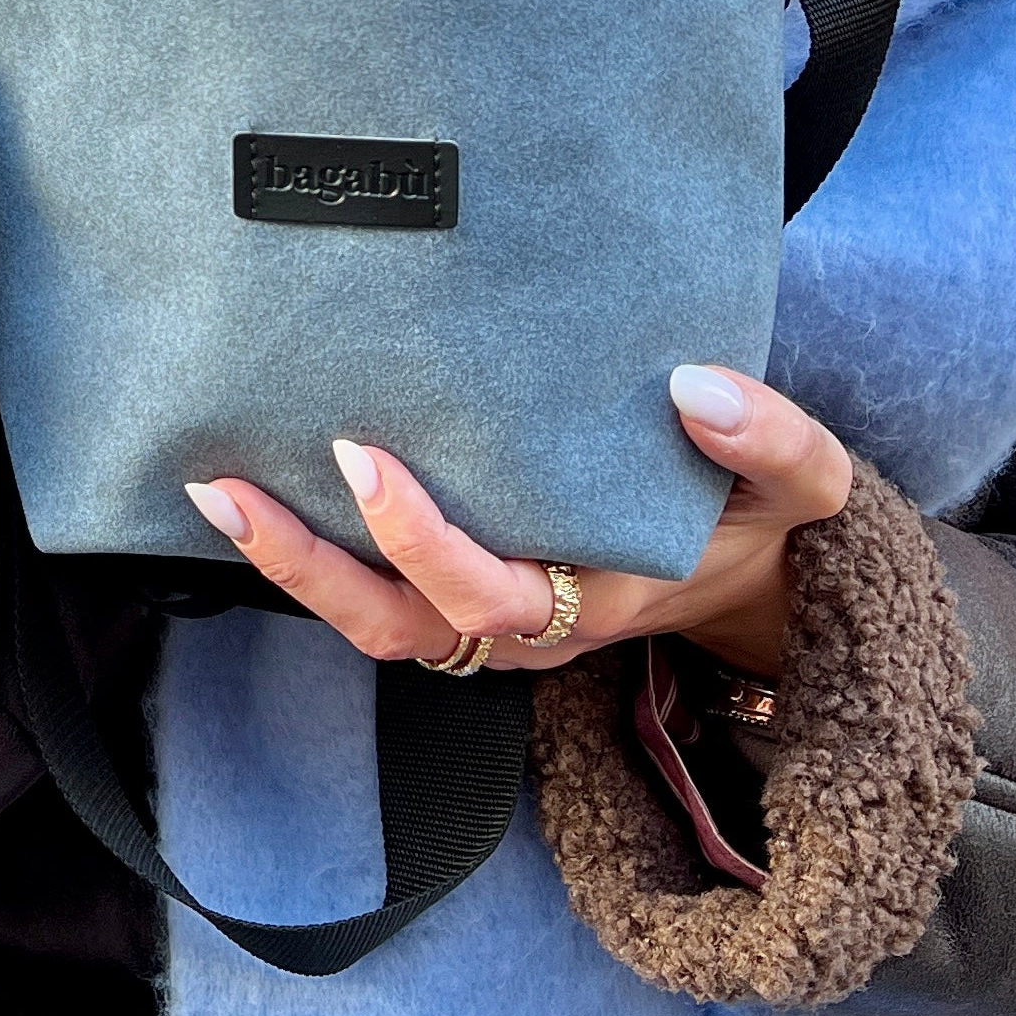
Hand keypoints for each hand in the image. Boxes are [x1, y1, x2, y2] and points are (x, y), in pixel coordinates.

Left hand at [188, 365, 850, 680]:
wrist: (758, 579)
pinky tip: (255, 487)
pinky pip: (376, 599)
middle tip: (232, 485)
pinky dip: (313, 557)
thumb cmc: (762, 519)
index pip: (488, 594)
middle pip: (399, 628)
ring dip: (288, 569)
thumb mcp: (804, 484)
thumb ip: (771, 440)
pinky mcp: (463, 599)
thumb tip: (698, 388)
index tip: (363, 457)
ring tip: (212, 490)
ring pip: (373, 625)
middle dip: (309, 566)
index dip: (418, 539)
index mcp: (598, 598)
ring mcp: (491, 622)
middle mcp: (531, 625)